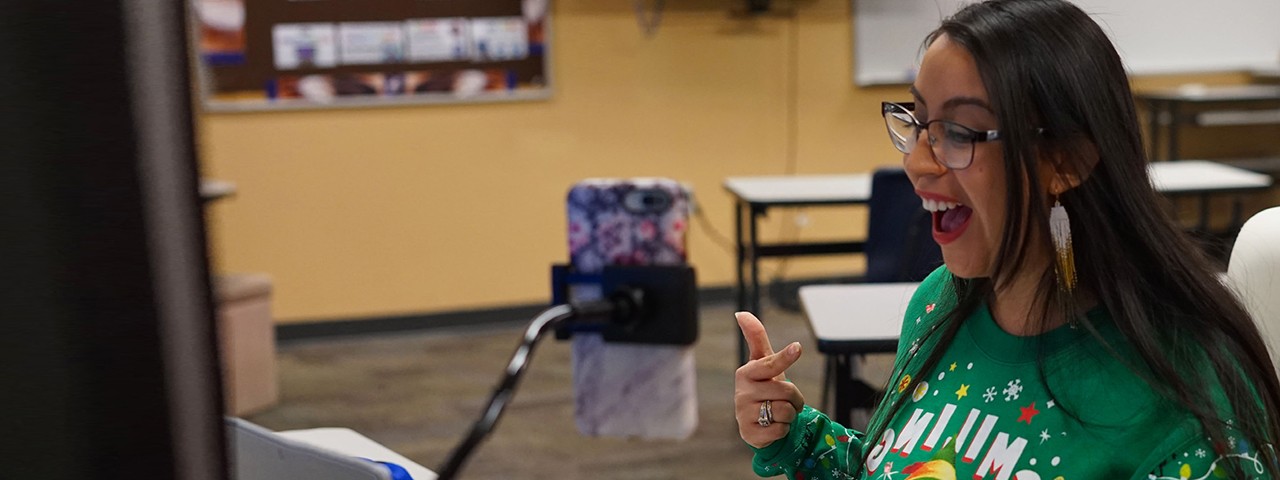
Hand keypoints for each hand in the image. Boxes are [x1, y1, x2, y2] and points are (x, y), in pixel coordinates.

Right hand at [734, 311, 805, 448]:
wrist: (759, 423)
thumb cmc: (764, 388)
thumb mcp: (763, 364)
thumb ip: (755, 338)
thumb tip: (741, 313)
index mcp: (746, 373)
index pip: (769, 364)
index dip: (784, 357)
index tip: (797, 347)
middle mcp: (741, 393)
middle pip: (785, 390)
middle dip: (795, 398)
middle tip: (786, 400)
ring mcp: (743, 414)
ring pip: (785, 411)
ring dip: (789, 414)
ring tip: (778, 413)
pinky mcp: (749, 434)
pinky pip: (780, 429)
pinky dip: (783, 429)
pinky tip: (773, 426)